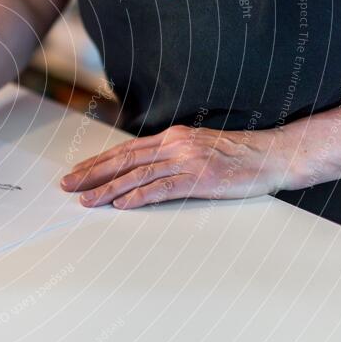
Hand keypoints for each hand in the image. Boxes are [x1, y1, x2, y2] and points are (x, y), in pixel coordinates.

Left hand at [60, 125, 289, 208]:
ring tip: (86, 199)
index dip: (97, 161)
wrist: (274, 154)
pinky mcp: (200, 179)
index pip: (125, 150)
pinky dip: (139, 196)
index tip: (76, 171)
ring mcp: (186, 161)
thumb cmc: (237, 155)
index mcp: (171, 138)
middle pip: (123, 160)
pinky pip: (163, 188)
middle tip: (67, 185)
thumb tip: (142, 170)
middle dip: (91, 173)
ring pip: (137, 175)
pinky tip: (121, 204)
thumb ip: (170, 156)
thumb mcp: (197, 148)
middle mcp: (174, 145)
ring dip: (108, 188)